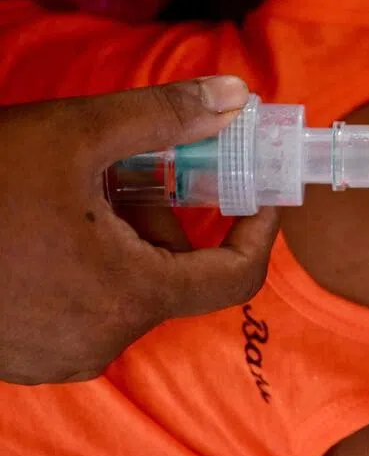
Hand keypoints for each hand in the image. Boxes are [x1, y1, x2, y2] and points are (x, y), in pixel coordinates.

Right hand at [0, 77, 278, 384]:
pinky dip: (85, 266)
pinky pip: (82, 308)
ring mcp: (56, 357)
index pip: (235, 278)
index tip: (257, 193)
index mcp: (128, 295)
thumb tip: (238, 98)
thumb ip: (165, 117)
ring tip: (70, 191)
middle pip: (173, 276)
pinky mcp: (20, 358)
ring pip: (126, 290)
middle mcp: (101, 341)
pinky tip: (41, 226)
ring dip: (120, 239)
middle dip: (163, 219)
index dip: (258, 231)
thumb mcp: (75, 135)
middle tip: (129, 170)